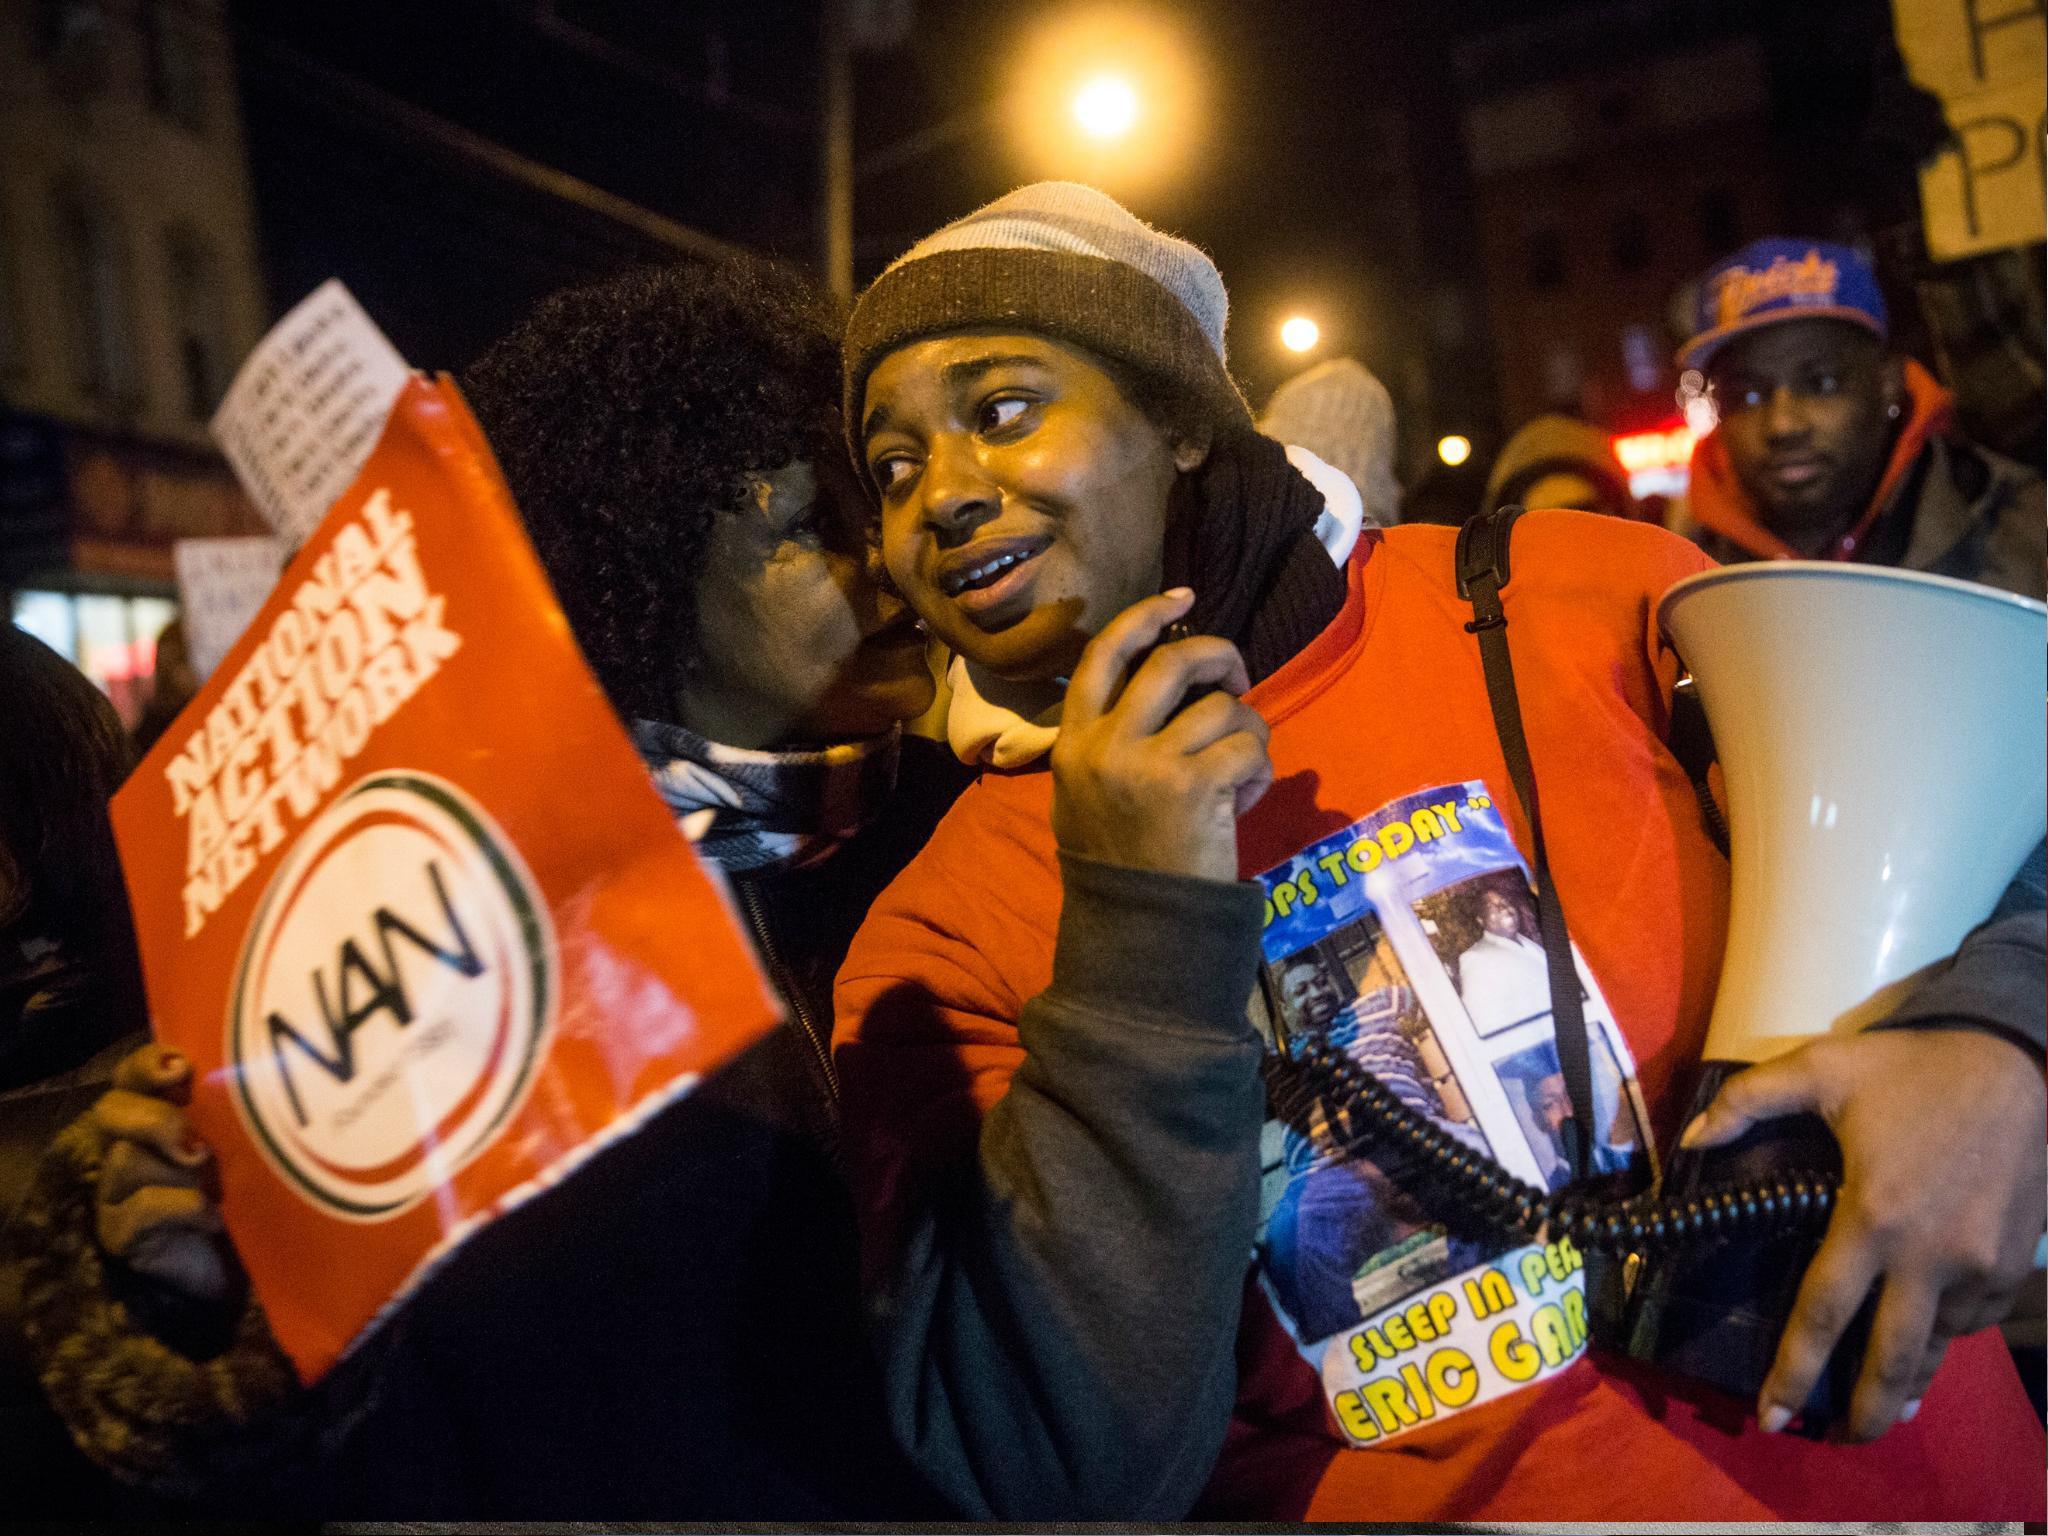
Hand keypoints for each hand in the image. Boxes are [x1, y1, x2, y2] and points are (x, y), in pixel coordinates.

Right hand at [91, 1043, 234, 1301]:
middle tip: (190, 1135)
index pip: (133, 1076)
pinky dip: (179, 1208)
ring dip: (172, 1167)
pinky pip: (137, 1212)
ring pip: (125, 1160)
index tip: (182, 1067)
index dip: (148, 1064)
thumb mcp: (249, 1142)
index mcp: (161, 1114)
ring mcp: (120, 1193)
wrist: (248, 1266)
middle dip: (152, 1116)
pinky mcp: (123, 1237)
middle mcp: (133, 1147)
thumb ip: (238, 1109)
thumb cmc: (250, 1192)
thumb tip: (262, 1070)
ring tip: (210, 1177)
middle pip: (112, 1111)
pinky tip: (212, 1216)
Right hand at [1052, 587, 1272, 883]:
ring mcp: (1146, 763)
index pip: (1104, 655)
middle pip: (1172, 661)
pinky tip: (1246, 799)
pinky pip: (1248, 746)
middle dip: (1220, 656)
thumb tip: (1166, 680)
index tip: (1182, 598)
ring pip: (1223, 706)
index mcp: (1073, 741)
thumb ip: (1111, 738)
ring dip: (1248, 731)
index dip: (1144, 616)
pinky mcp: (1192, 786)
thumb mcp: (1086, 794)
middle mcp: (1103, 744)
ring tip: (1242, 770)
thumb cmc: (1121, 862)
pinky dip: (1260, 769)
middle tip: (1238, 678)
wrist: (1139, 927)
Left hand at [1681, 1027, 2046, 1440]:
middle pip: (1891, 1359)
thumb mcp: (1819, 1068)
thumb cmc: (1910, 1069)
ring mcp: (1978, 1266)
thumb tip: (1689, 1142)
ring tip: (1884, 1408)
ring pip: (1938, 1346)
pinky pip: (1973, 1320)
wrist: (2017, 1065)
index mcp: (1871, 1217)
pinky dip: (1948, 1336)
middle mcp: (1928, 1257)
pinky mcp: (2012, 1265)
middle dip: (1865, 1411)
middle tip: (1841, 1439)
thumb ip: (1746, 1103)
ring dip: (1909, 1381)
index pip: (1822, 1314)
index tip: (1773, 1416)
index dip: (1794, 1371)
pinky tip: (1928, 1342)